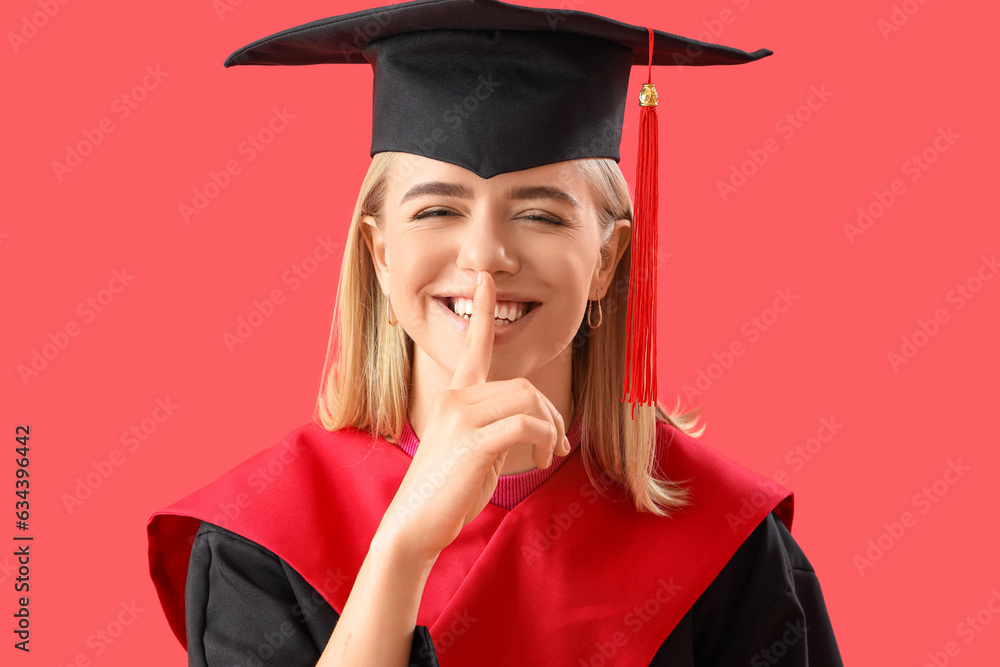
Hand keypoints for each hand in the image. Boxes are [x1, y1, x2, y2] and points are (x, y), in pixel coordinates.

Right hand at [377, 271, 571, 561]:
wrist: (414, 524)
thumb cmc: (444, 489)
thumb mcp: (472, 448)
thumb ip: (493, 426)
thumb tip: (528, 428)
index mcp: (455, 396)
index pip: (473, 346)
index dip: (482, 310)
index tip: (486, 278)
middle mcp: (456, 398)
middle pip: (524, 385)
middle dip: (550, 413)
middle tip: (555, 444)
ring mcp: (462, 417)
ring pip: (528, 401)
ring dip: (550, 428)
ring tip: (547, 454)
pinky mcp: (473, 441)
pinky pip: (526, 425)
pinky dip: (544, 439)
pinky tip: (541, 458)